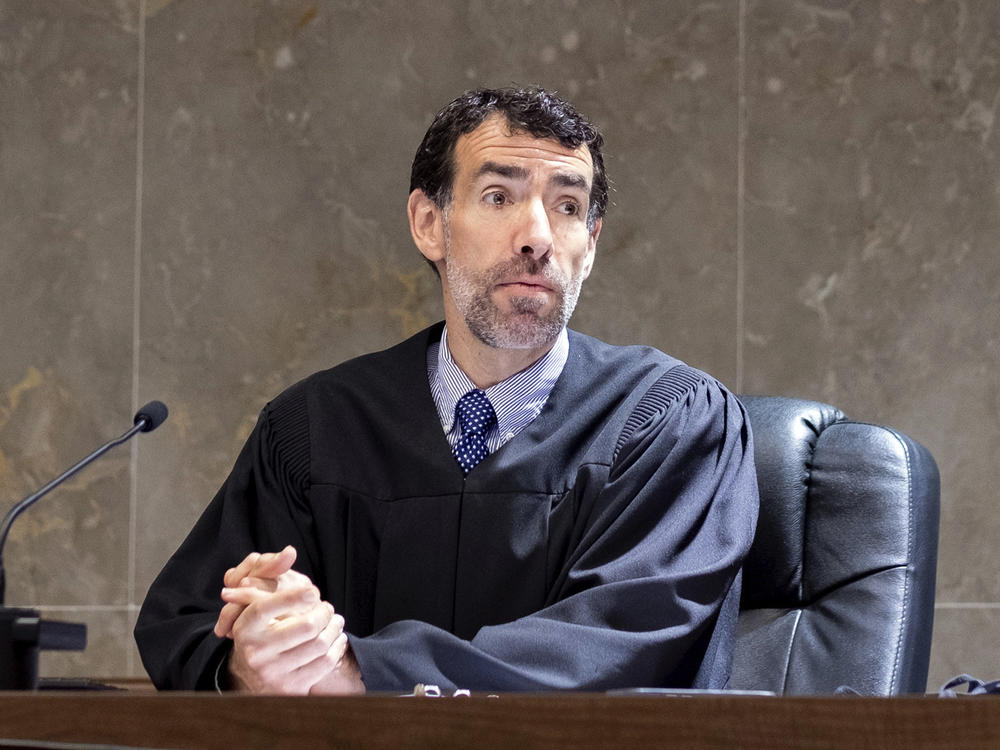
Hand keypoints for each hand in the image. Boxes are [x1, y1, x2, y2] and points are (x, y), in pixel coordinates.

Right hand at [214, 546, 364, 694]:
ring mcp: (272, 673)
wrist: (253, 676)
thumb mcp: (257, 604)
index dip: (293, 597)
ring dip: (334, 628)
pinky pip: (323, 663)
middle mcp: (255, 652)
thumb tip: (289, 552)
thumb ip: (270, 576)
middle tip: (328, 607)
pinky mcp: (290, 688)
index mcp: (244, 628)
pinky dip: (336, 647)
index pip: (265, 608)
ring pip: (319, 644)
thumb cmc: (261, 630)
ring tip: (336, 621)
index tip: (314, 591)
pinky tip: (336, 639)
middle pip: (305, 626)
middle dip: (324, 612)